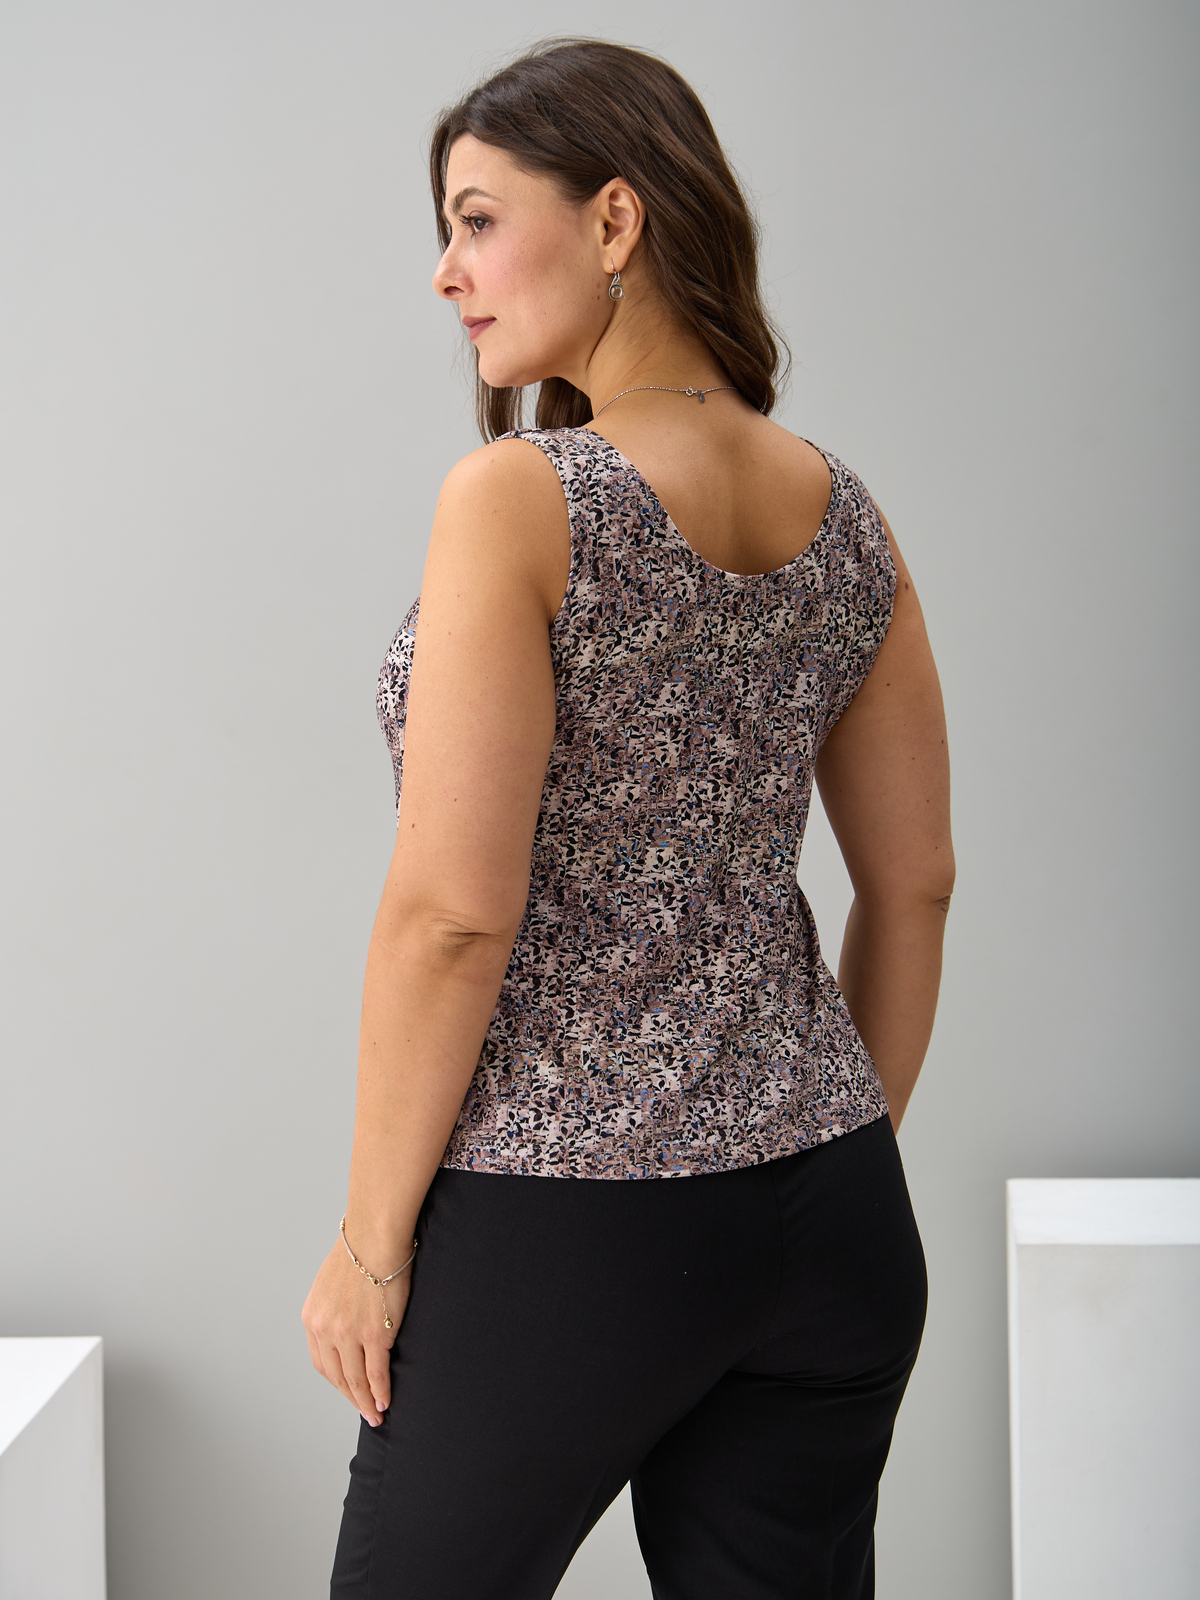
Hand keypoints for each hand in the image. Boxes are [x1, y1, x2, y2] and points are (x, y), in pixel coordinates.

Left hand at [301, 1236, 413, 1426]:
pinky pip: (376, 1372)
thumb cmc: (361, 1251)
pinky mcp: (374, 1334)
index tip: (349, 1391)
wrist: (375, 1236)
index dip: (337, 1381)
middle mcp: (325, 1330)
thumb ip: (334, 1308)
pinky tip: (385, 1399)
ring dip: (366, 1402)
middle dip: (351, 1397)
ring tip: (376, 1413)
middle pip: (337, 1376)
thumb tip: (348, 1323)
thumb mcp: (331, 1283)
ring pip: (355, 1380)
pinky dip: (380, 1390)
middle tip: (365, 1412)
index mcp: (312, 1318)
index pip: (322, 1362)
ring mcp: (348, 1334)